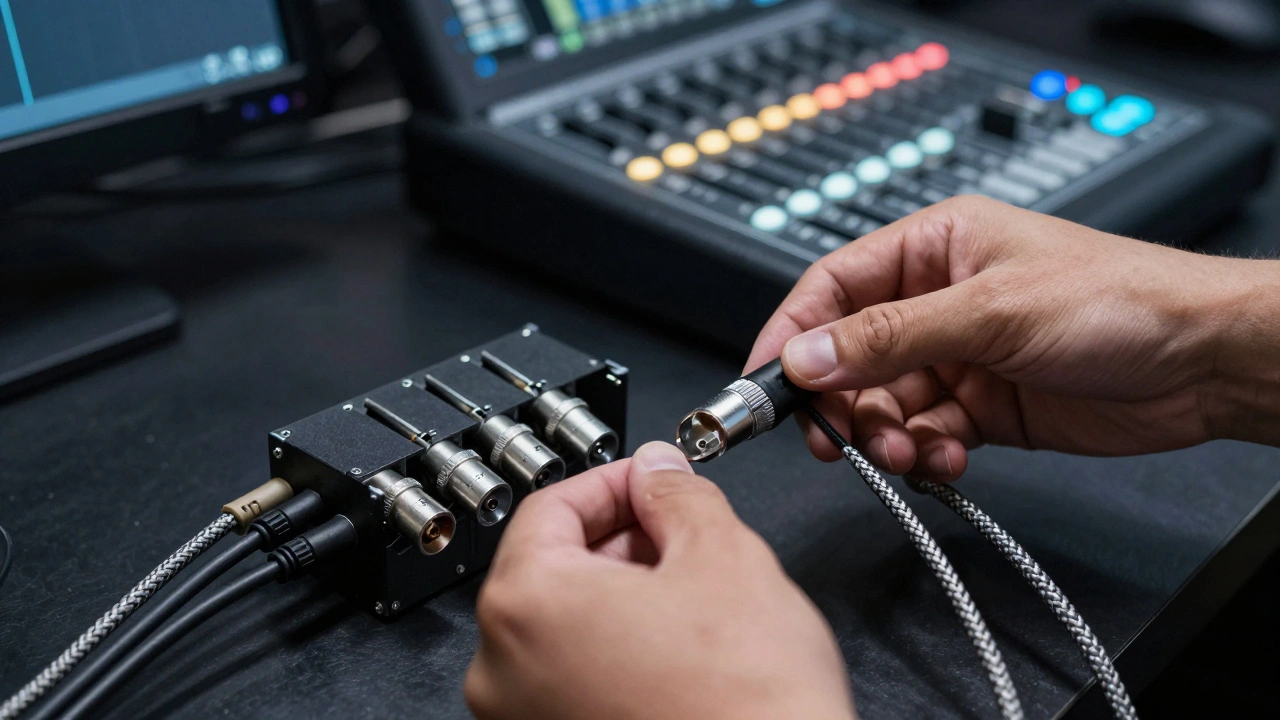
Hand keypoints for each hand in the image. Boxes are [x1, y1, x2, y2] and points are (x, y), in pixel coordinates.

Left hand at [465, 442, 855, 719]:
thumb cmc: (747, 707)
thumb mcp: (724, 557)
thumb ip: (678, 495)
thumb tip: (658, 473)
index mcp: (526, 605)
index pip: (552, 506)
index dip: (614, 481)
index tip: (652, 480)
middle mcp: (503, 670)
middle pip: (552, 567)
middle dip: (622, 540)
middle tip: (681, 532)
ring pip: (564, 626)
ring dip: (621, 596)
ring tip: (692, 598)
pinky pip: (571, 678)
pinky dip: (615, 651)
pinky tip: (677, 651)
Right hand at [747, 196, 1279, 480]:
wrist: (1204, 364)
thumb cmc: (1121, 300)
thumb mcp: (991, 311)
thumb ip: (889, 338)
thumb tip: (808, 356)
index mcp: (932, 248)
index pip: (833, 289)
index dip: (793, 336)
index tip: (766, 384)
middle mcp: (938, 301)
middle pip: (849, 356)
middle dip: (842, 402)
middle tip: (841, 437)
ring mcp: (958, 356)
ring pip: (883, 404)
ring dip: (885, 436)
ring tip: (908, 451)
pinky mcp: (981, 406)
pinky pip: (924, 435)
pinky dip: (925, 453)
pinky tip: (950, 456)